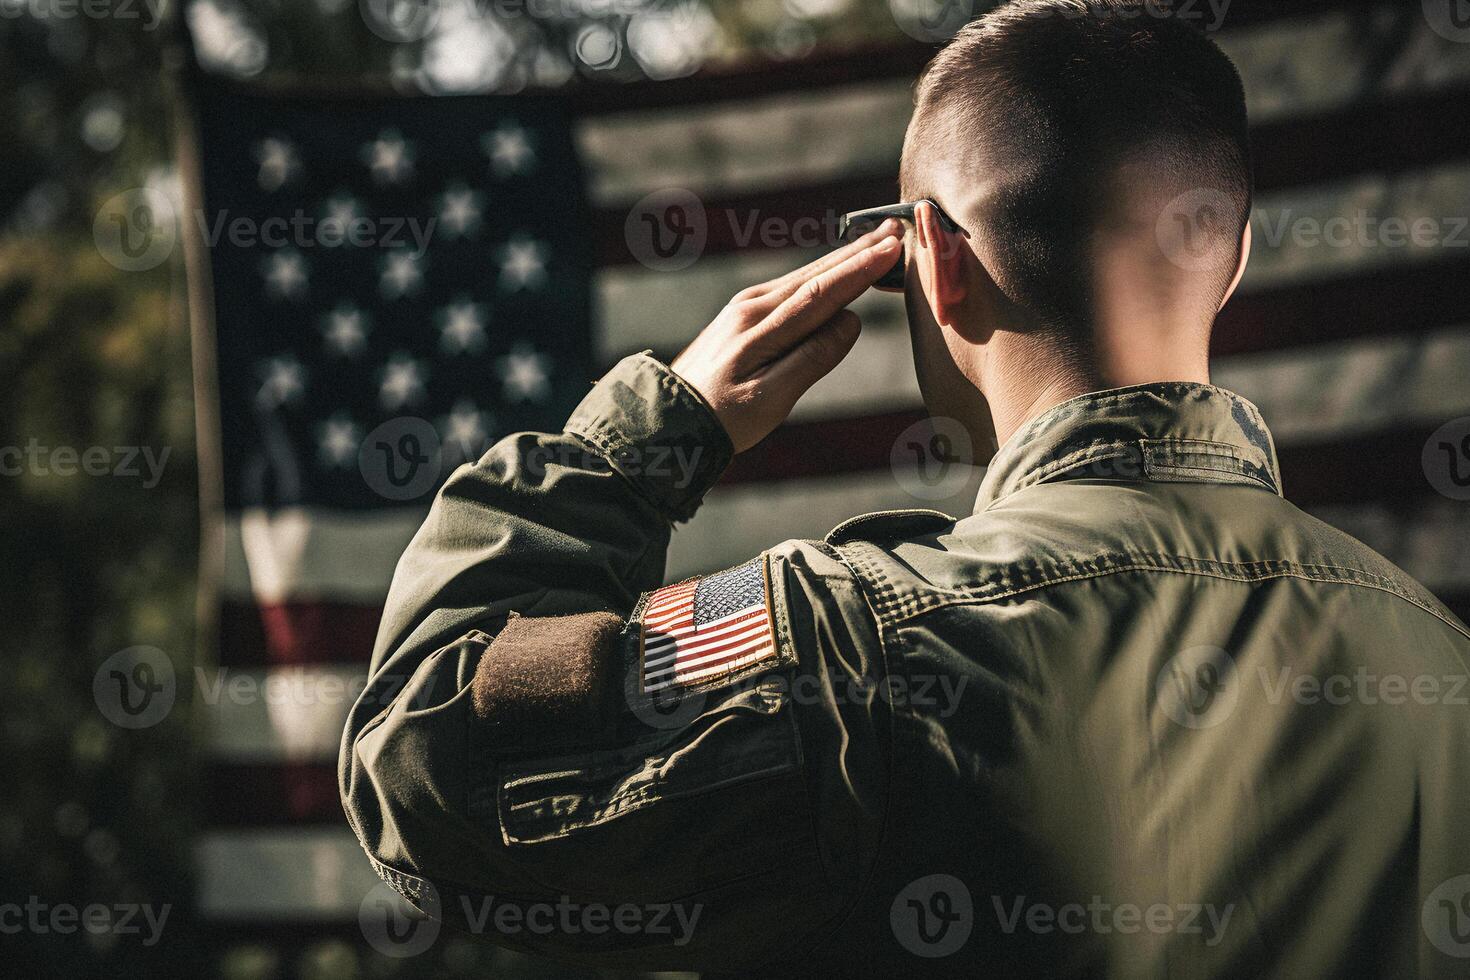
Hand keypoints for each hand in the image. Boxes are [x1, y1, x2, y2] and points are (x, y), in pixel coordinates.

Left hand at [670, 220, 902, 452]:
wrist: (669, 419)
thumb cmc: (723, 418)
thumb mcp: (771, 399)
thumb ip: (812, 359)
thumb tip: (851, 322)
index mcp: (762, 326)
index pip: (824, 291)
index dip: (861, 269)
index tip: (893, 247)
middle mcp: (753, 307)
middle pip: (816, 274)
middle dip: (857, 252)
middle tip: (893, 227)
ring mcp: (745, 308)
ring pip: (804, 277)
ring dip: (841, 259)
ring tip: (874, 241)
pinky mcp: (742, 315)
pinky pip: (791, 288)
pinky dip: (820, 276)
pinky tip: (834, 271)